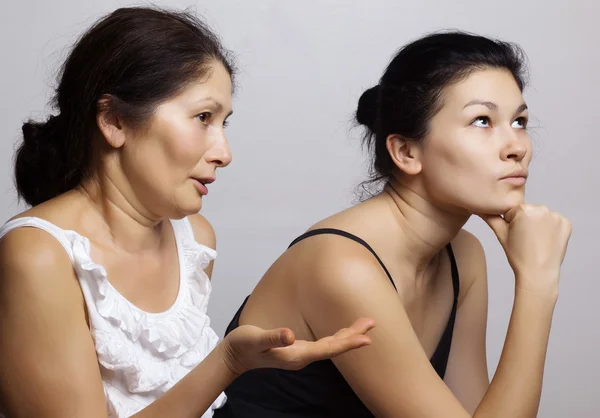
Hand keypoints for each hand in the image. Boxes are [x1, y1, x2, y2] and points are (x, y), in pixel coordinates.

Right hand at [219, 318, 375, 375]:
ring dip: (347, 337)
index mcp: (296, 355)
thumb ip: (273, 337)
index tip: (366, 338)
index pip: (328, 349)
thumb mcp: (256, 339)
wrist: (234, 357)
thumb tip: (290, 335)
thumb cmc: (243, 346)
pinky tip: (342, 334)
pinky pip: (323, 346)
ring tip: (363, 326)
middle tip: (372, 323)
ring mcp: (300, 355)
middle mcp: (302, 357)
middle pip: (334, 347)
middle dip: (353, 336)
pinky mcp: (297, 351)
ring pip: (330, 346)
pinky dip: (336, 338)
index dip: (348, 343)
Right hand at [479, 204, 570, 291]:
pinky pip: (554, 222)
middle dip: (525, 222)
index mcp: (523, 209)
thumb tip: (479, 208)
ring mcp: (556, 216)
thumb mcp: (500, 234)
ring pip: (541, 216)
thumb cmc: (518, 255)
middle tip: (525, 240)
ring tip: (535, 241)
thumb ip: (490, 217)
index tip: (515, 236)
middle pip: (528, 212)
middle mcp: (542, 209)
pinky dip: (550, 229)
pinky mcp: (566, 224)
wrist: (538, 273)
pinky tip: (546, 241)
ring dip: (538, 225)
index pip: (513, 211)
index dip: (511, 223)